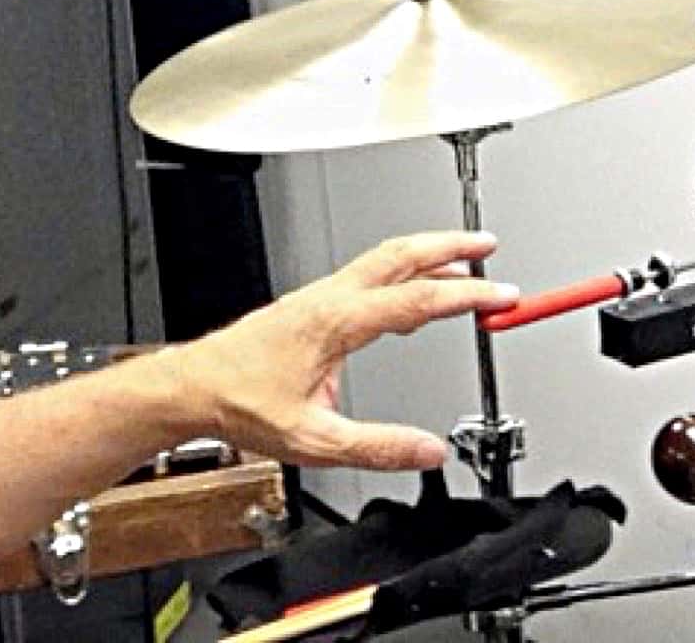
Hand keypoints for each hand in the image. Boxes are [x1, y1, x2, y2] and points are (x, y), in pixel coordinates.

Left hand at [163, 231, 517, 471]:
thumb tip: (428, 450)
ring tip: (464, 263)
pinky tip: (412, 295)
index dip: (465, 296)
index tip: (500, 295)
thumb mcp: (314, 440)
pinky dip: (400, 273)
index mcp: (335, 322)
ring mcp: (318, 297)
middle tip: (488, 245)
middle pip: (400, 255)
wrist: (195, 387)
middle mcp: (328, 299)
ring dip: (426, 255)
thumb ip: (377, 446)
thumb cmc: (241, 403)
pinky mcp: (311, 304)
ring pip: (381, 260)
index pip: (415, 299)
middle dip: (449, 245)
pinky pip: (365, 276)